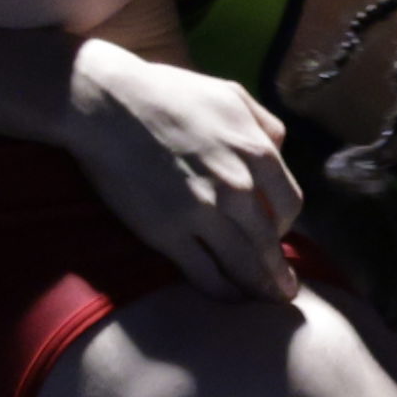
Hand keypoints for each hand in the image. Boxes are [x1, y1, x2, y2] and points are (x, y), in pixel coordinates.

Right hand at [59, 45, 305, 300]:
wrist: (105, 103)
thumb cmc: (166, 93)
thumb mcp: (229, 94)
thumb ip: (263, 124)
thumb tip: (280, 151)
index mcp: (255, 151)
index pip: (290, 203)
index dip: (287, 225)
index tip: (278, 236)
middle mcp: (237, 186)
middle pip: (270, 243)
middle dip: (280, 271)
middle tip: (286, 291)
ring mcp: (202, 213)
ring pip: (244, 264)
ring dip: (259, 289)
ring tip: (266, 302)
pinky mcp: (168, 233)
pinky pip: (205, 274)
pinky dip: (223, 292)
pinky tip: (228, 298)